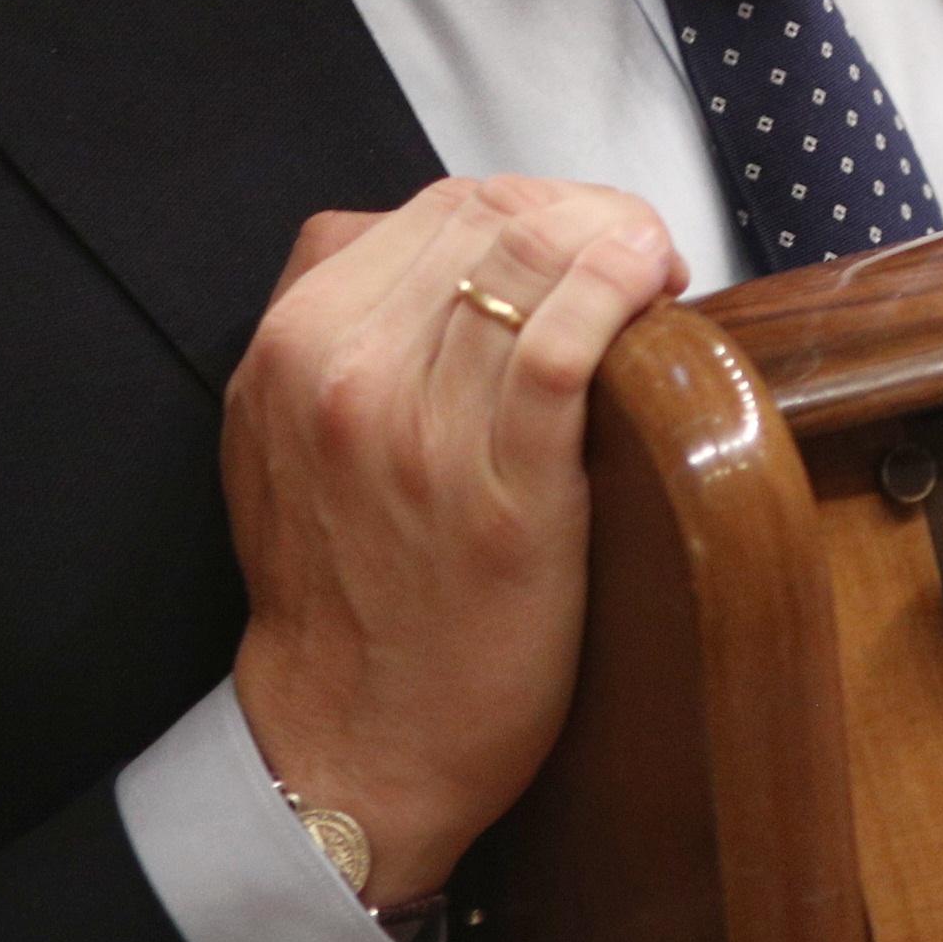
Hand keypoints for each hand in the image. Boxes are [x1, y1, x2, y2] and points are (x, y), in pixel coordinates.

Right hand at [219, 174, 688, 904]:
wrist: (353, 736)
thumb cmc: (346, 584)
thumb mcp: (288, 433)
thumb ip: (346, 326)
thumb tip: (458, 246)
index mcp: (290, 343)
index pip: (437, 206)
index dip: (532, 205)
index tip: (582, 240)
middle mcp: (339, 369)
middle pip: (493, 217)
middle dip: (583, 215)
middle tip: (634, 254)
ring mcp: (416, 427)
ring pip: (533, 260)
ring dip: (618, 245)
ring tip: (654, 273)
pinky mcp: (501, 485)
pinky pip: (565, 341)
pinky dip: (620, 290)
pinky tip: (654, 288)